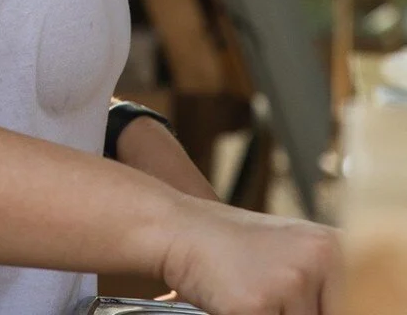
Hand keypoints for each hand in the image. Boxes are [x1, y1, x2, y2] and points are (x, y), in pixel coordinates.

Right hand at [161, 198, 341, 314]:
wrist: (178, 228)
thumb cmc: (230, 244)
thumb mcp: (288, 253)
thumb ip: (321, 285)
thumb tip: (332, 309)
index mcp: (332, 245)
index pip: (355, 305)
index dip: (323, 309)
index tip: (295, 302)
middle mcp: (318, 260)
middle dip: (295, 313)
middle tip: (264, 295)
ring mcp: (288, 282)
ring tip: (250, 296)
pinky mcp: (258, 306)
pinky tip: (234, 301)